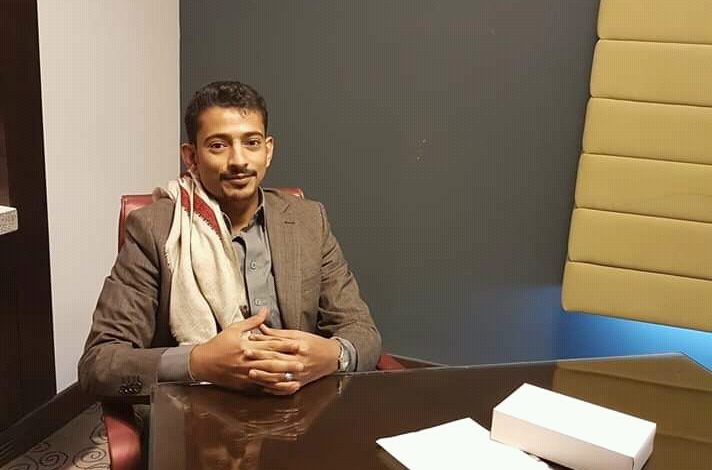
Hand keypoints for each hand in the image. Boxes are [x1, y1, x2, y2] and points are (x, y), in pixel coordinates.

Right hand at [189, 309, 304, 393]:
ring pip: (268, 377)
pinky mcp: (244, 384)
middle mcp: (247, 361)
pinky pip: (261, 388)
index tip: (298, 344)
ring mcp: (246, 375)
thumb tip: (265, 311)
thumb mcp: (234, 329)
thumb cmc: (218, 345)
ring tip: (296, 379)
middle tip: (302, 363)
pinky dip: (273, 389)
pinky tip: (282, 389)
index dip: (285, 345)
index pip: (270, 345)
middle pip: (271, 362)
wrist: (202, 363)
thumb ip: (252, 321)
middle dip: (288, 363)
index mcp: (246, 346)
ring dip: (283, 378)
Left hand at [246, 325, 340, 392]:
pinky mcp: (300, 384)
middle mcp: (300, 362)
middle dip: (259, 359)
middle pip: (276, 361)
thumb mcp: (298, 334)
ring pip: (279, 377)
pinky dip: (274, 388)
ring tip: (251, 373)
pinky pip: (285, 388)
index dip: (262, 345)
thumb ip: (278, 334)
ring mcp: (300, 375)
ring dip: (264, 376)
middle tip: (245, 357)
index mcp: (300, 347)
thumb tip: (261, 329)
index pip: (277, 346)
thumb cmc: (315, 344)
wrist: (332, 357)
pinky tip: (263, 386)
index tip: (249, 343)